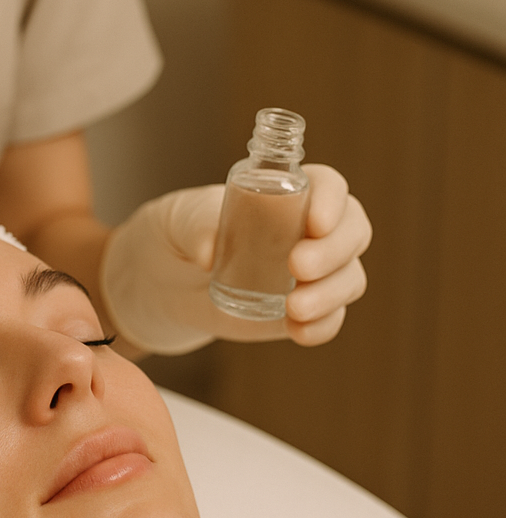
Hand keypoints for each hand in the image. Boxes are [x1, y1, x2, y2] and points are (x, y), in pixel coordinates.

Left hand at [100, 164, 371, 353]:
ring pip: (349, 278)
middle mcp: (309, 231)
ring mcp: (311, 273)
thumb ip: (196, 226)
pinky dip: (323, 326)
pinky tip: (299, 331)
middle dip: (334, 251)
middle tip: (297, 267)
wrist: (165, 282)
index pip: (329, 186)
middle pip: (352, 232)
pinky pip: (330, 318)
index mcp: (287, 193)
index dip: (332, 201)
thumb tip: (209, 253)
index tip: (315, 222)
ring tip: (293, 309)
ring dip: (331, 294)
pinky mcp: (302, 310)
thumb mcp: (180, 219)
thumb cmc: (179, 234)